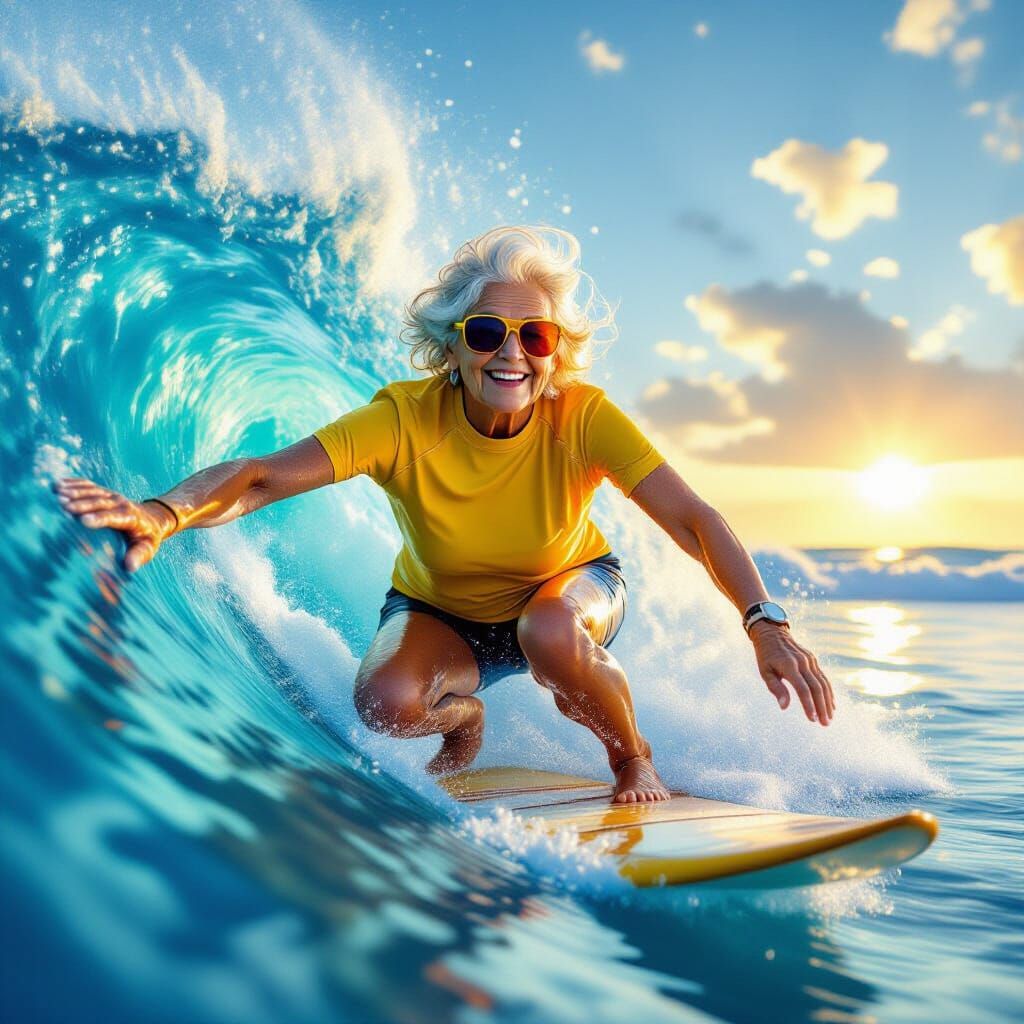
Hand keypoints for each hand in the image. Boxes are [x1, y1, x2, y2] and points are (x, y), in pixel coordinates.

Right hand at [54, 476, 176, 572]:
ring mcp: (112, 495)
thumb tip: (130, 567)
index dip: (100, 518)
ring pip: (93, 492)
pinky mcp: (104, 491)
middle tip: (63, 505)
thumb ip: (139, 556)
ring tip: (57, 493)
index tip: (83, 521)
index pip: (115, 517)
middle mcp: (121, 503)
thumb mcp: (147, 548)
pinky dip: (73, 484)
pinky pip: (88, 486)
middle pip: (100, 502)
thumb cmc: (146, 538)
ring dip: (74, 492)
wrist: (152, 518)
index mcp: (131, 518)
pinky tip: (57, 485)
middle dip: (82, 504)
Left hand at [749, 621, 834, 725]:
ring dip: (827, 702)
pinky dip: (828, 692)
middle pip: (816, 688)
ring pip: (823, 683)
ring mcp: (810, 660)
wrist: (772, 633)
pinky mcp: (813, 660)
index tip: (812, 719)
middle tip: (825, 724)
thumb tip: (784, 707)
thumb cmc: (765, 656)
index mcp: (789, 666)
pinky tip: (830, 704)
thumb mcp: (765, 672)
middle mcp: (803, 663)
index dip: (808, 705)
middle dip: (821, 707)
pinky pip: (823, 678)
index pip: (803, 689)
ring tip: (829, 718)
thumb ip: (776, 688)